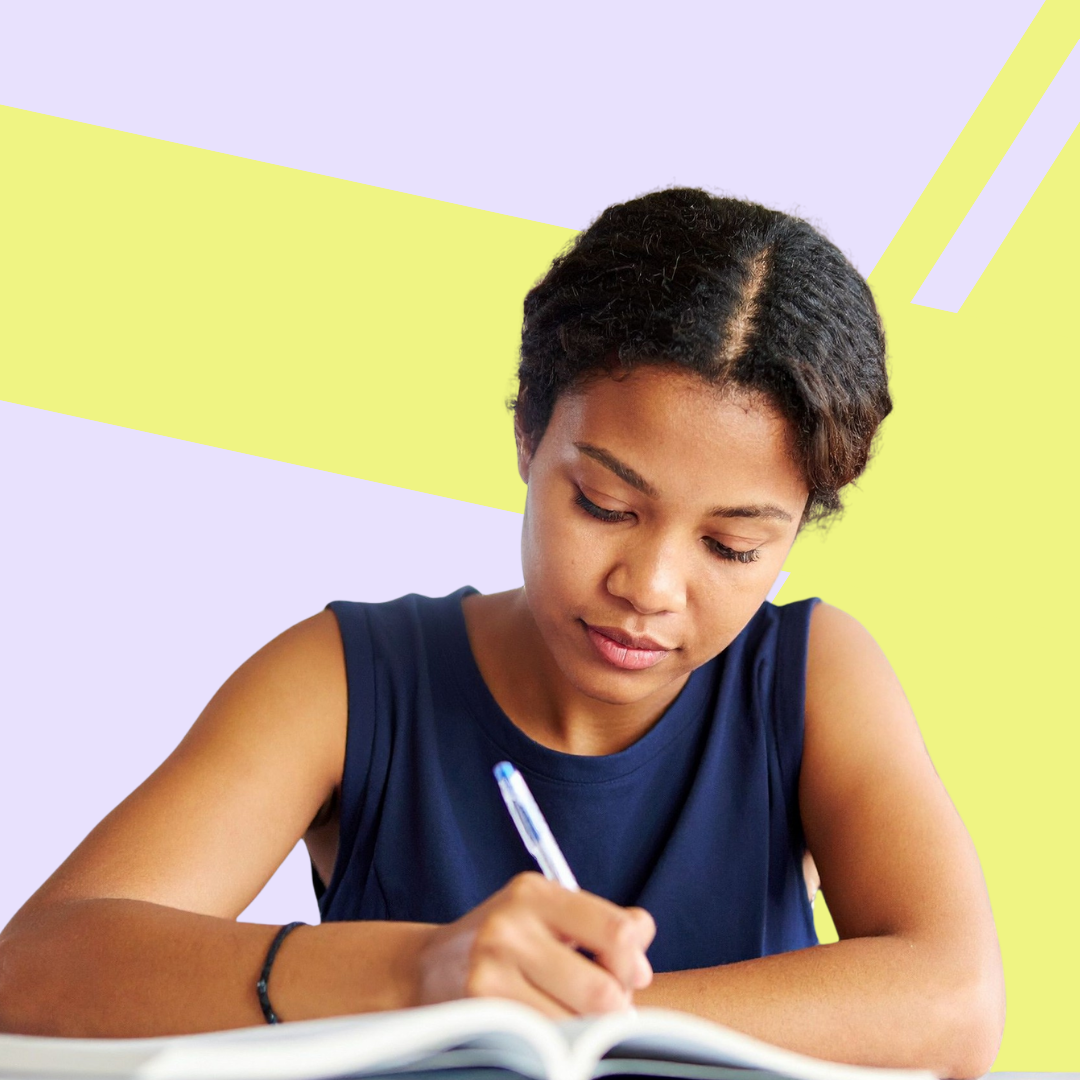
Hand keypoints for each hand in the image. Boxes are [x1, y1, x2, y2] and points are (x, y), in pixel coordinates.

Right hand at [411, 872, 655, 1019]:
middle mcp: (510, 925)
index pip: (618, 932)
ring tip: (572, 1017)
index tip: (631, 976)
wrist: (432, 968)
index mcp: (535, 892)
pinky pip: (547, 1042)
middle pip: (603, 991)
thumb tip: (642, 961)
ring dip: (586, 1030)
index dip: (635, 963)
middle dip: (615, 1008)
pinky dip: (559, 1044)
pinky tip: (549, 1029)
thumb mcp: (552, 916)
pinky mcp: (480, 1010)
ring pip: (578, 1025)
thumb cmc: (512, 943)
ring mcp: (490, 970)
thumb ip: (605, 926)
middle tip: (606, 1008)